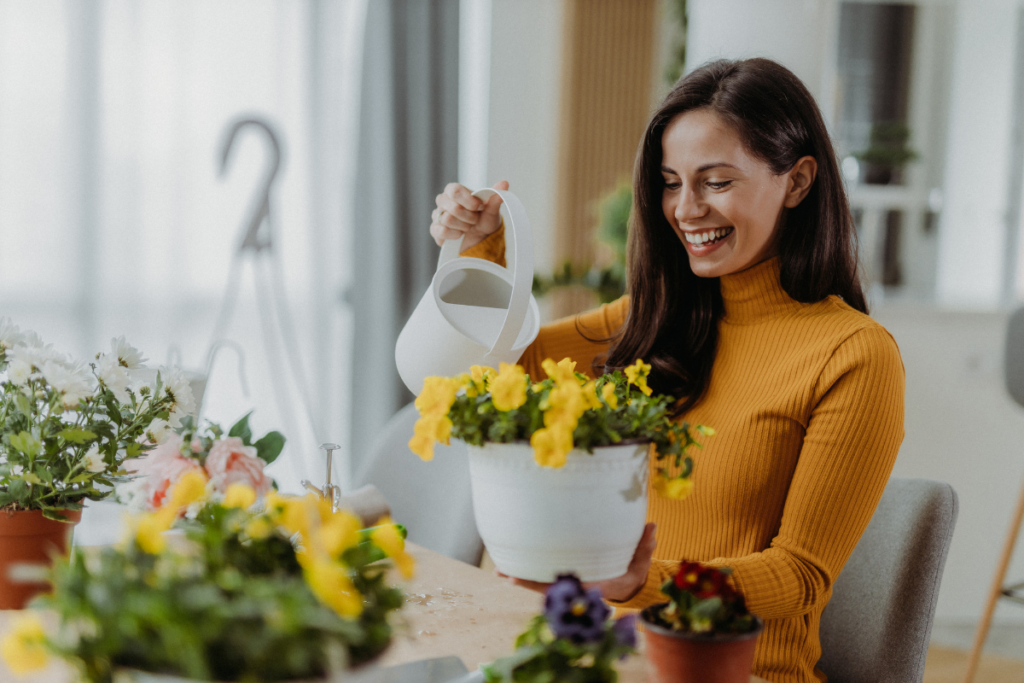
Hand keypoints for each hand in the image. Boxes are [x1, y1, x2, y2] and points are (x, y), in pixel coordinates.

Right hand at [430, 180, 508, 251]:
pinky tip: (460, 234)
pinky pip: (442, 231)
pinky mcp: (435, 230)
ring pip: (447, 219)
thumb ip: (495, 196)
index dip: (468, 201)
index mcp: (455, 191)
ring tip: (468, 227)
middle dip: (469, 216)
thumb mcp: (491, 210)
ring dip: (463, 226)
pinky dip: (455, 234)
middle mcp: (443, 201)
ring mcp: (438, 215)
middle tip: (475, 219)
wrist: (480, 239)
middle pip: (452, 206)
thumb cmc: (484, 220)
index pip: (454, 190)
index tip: (479, 207)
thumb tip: (504, 183)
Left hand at [496, 523, 656, 602]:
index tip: (529, 579)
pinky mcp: (566, 577)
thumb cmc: (631, 570)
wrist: (628, 582)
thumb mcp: (639, 561)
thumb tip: (652, 527)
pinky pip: (544, 576)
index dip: (546, 583)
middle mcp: (576, 587)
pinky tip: (512, 567)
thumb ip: (644, 545)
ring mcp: (569, 583)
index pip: (566, 585)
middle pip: (546, 587)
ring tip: (500, 571)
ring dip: (521, 577)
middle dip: (525, 581)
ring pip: (541, 583)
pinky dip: (528, 572)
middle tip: (503, 574)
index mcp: (591, 584)